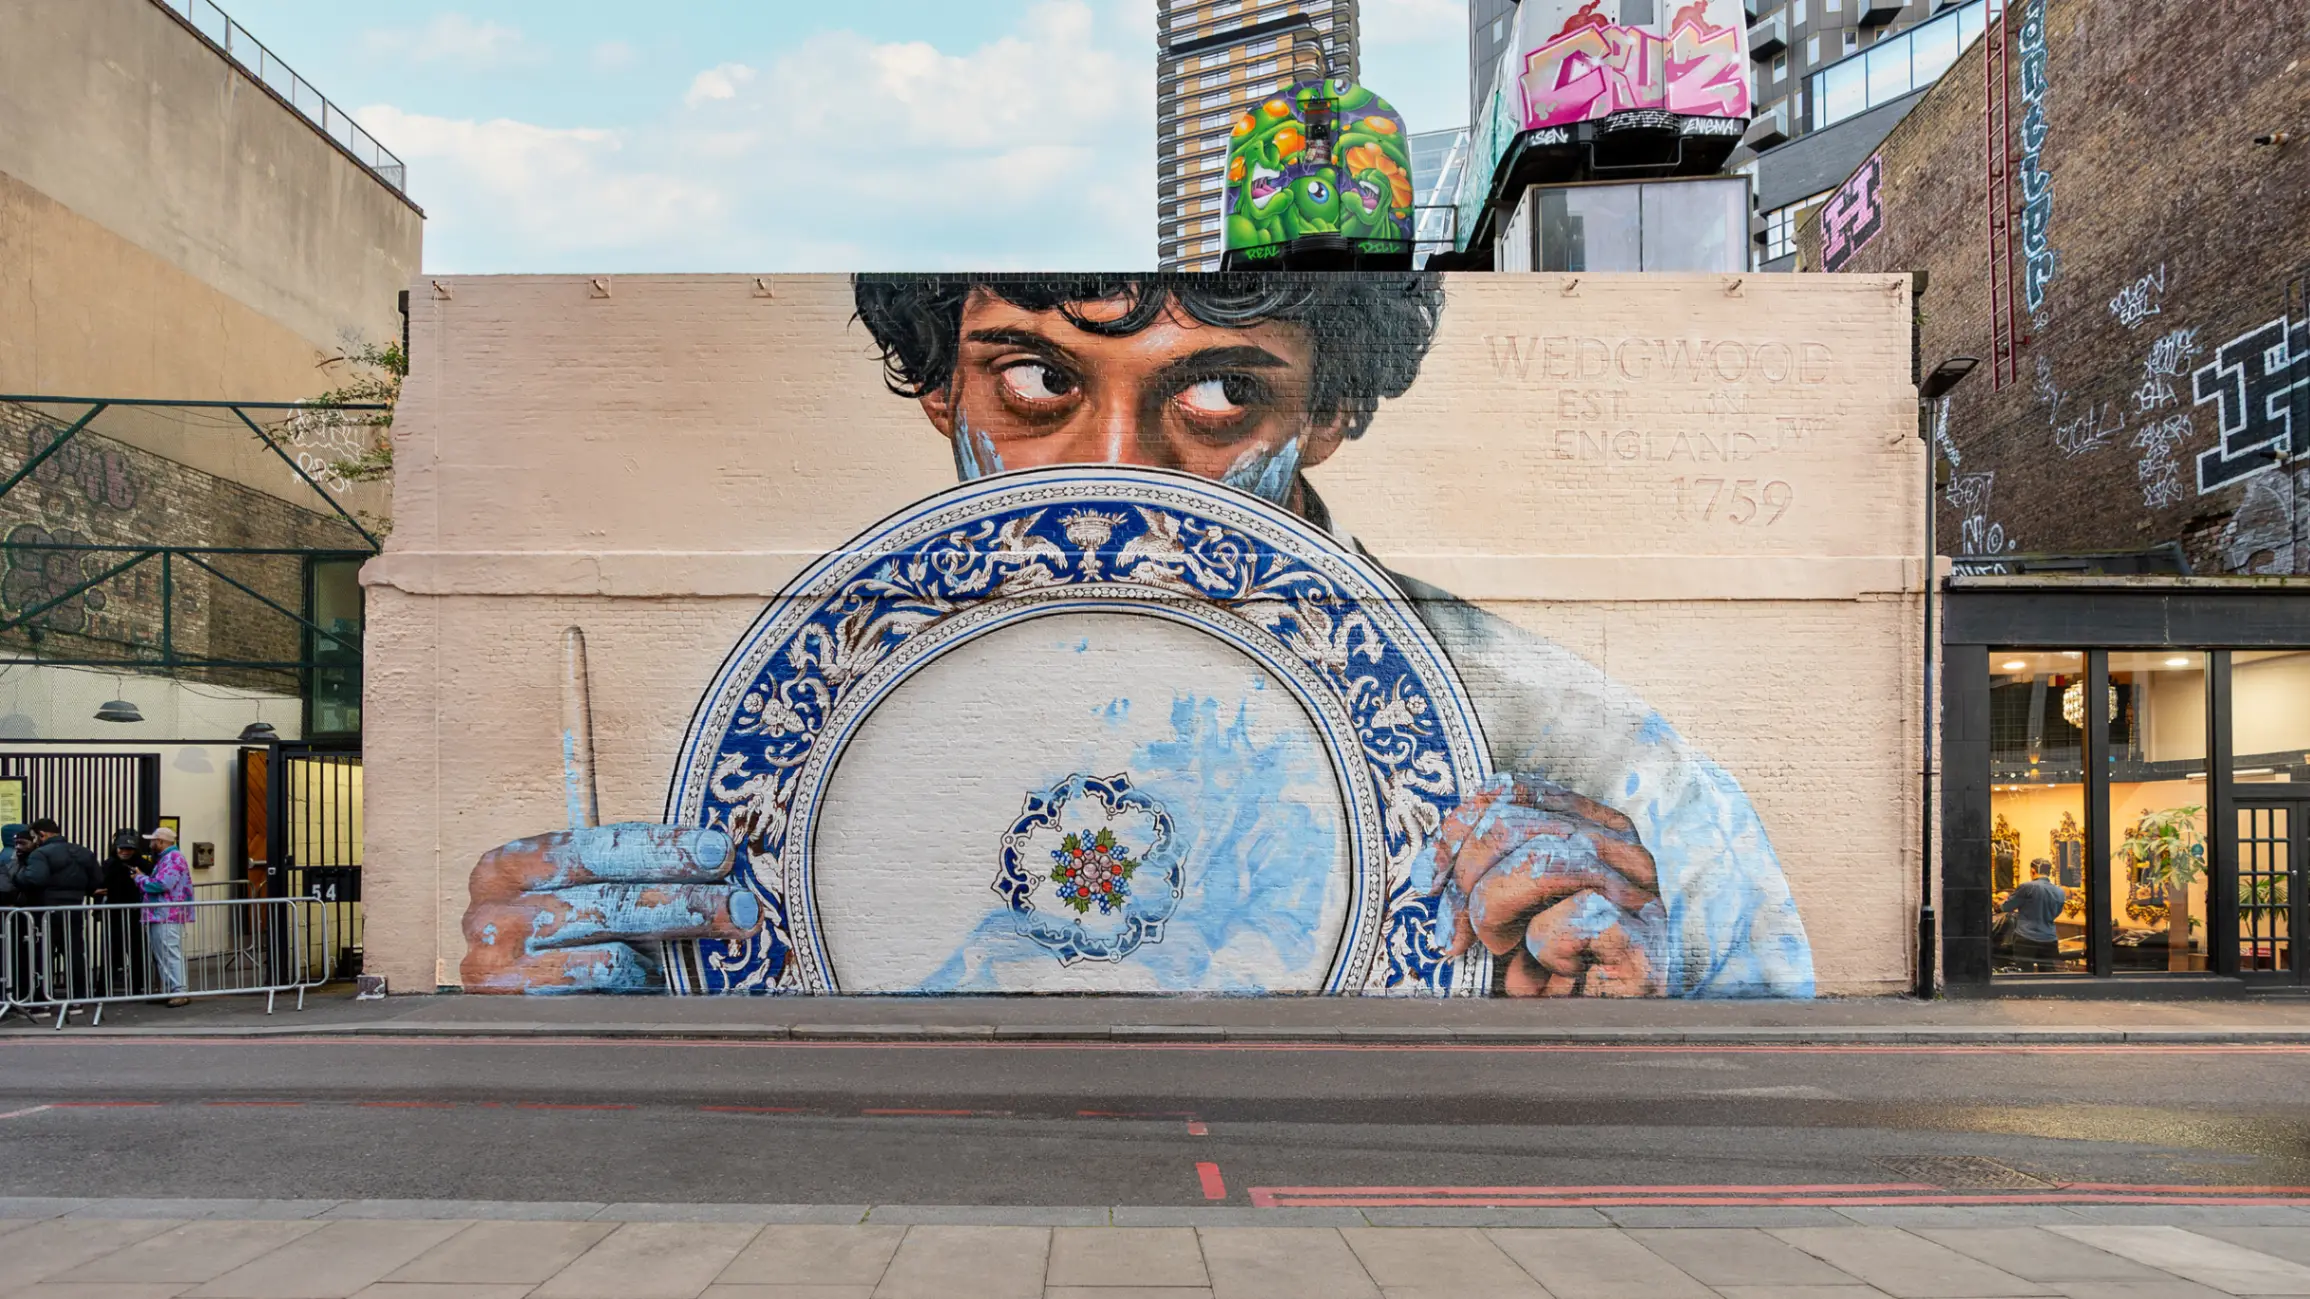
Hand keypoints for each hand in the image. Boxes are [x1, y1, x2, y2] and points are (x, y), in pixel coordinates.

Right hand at [461, 824, 760, 993]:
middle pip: (610, 899)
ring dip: (679, 937)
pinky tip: (672, 975)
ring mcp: (497, 965)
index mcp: (506, 867)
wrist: (500, 1026)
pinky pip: (598, 989)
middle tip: (742, 905)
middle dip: (687, 899)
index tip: (719, 852)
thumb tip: (715, 862)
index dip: (663, 848)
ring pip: (611, 946)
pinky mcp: (516, 1012)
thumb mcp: (575, 899)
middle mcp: (492, 913)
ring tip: (728, 930)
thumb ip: (621, 879)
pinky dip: (642, 980)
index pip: (597, 848)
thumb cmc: (556, 943)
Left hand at [1417, 774, 1664, 996]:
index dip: (1457, 831)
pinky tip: (1555, 972)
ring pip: (1542, 861)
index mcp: (1590, 826)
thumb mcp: (1505, 909)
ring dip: (1498, 912)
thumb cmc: (1545, 974)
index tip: (1428, 882)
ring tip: (1503, 950)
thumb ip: (1480, 870)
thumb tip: (1428, 873)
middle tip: (1457, 934)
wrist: (1600, 1041)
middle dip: (1467, 882)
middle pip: (1514, 824)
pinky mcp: (1647, 943)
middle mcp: (1621, 850)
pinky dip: (1547, 948)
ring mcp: (1639, 895)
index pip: (1510, 791)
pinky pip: (1578, 918)